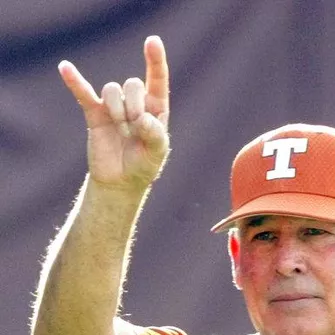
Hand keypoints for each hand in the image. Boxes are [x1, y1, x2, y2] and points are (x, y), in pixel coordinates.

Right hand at [58, 35, 169, 191]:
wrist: (120, 181)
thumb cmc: (143, 165)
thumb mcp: (157, 153)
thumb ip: (155, 135)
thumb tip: (143, 118)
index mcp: (156, 108)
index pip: (157, 80)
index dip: (155, 61)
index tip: (153, 41)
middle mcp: (135, 102)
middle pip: (132, 84)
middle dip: (133, 108)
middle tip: (134, 131)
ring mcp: (114, 106)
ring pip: (112, 90)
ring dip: (118, 112)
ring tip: (123, 132)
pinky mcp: (94, 113)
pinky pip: (83, 93)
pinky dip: (75, 81)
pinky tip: (65, 67)